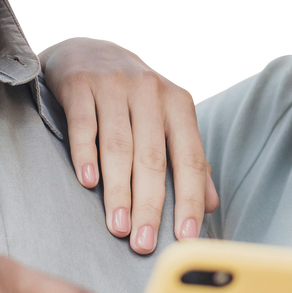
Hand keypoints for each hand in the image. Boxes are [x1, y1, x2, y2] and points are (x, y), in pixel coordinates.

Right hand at [39, 36, 217, 254]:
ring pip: (119, 146)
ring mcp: (114, 85)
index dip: (190, 198)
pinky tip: (87, 184)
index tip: (187, 236)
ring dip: (118, 190)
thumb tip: (211, 205)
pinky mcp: (80, 84)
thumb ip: (189, 159)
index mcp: (178, 103)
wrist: (90, 49)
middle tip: (144, 244)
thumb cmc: (134, 97)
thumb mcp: (167, 119)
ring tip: (117, 227)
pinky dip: (85, 155)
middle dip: (149, 205)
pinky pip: (84, 125)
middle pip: (152, 157)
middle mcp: (149, 91)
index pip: (189, 157)